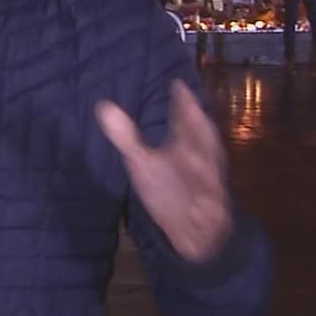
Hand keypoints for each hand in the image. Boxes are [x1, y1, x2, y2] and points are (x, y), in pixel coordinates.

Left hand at [97, 80, 231, 261]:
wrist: (191, 229)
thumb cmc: (167, 188)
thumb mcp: (141, 161)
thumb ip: (125, 136)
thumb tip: (102, 105)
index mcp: (184, 144)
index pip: (183, 120)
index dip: (182, 104)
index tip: (177, 85)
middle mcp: (200, 160)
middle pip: (202, 140)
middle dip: (199, 126)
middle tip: (192, 108)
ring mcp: (208, 185)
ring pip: (211, 169)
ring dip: (206, 163)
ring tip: (195, 156)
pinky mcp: (212, 211)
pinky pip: (213, 204)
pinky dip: (209, 200)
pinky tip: (202, 198)